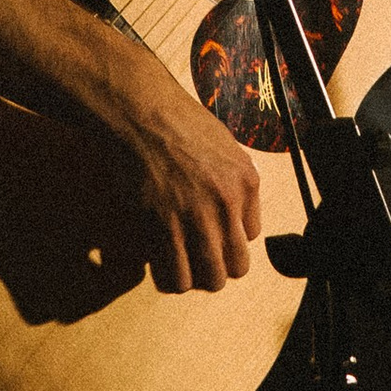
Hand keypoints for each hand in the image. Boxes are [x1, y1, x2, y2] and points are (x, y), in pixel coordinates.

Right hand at [100, 48, 262, 295]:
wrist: (139, 110)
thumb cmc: (175, 119)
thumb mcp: (223, 143)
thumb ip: (232, 178)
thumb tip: (230, 209)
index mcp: (246, 180)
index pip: (251, 235)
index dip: (228, 235)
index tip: (211, 230)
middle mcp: (228, 203)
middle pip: (237, 266)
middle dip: (217, 265)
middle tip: (197, 256)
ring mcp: (197, 218)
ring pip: (210, 279)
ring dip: (195, 277)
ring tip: (178, 264)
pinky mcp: (165, 228)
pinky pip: (177, 277)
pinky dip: (169, 278)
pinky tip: (159, 263)